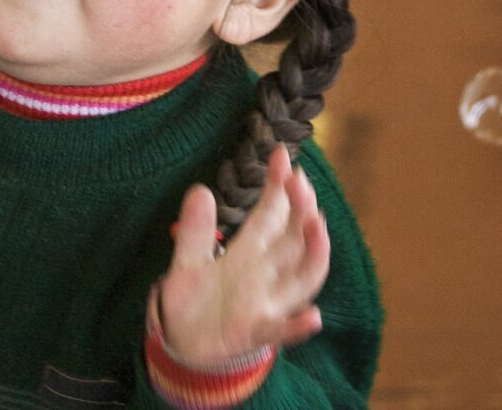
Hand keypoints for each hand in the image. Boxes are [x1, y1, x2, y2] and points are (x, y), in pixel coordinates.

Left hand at [155, 144, 329, 362]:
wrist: (184, 346)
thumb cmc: (193, 302)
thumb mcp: (186, 262)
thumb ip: (194, 230)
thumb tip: (200, 189)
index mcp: (249, 252)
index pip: (271, 214)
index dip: (279, 186)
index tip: (281, 154)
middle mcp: (265, 274)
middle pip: (293, 238)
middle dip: (300, 208)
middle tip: (299, 180)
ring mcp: (266, 303)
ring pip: (301, 277)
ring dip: (313, 252)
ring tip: (316, 223)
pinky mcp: (256, 332)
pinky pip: (282, 329)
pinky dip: (298, 325)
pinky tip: (314, 317)